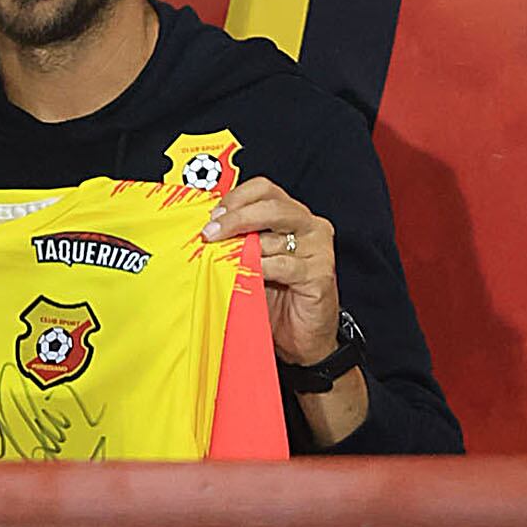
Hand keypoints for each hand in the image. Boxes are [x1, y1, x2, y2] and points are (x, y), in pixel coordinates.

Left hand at [200, 171, 341, 371]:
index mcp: (292, 215)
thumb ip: (237, 239)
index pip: (264, 189)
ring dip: (243, 249)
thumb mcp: (251, 260)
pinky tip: (246, 276)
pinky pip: (283, 264)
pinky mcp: (320, 273)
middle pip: (271, 206)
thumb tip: (206, 226)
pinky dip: (259, 268)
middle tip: (211, 233)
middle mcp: (310, 226)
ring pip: (274, 237)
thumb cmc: (276, 297)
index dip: (236, 198)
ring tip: (225, 261)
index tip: (213, 215)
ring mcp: (318, 249)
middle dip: (236, 218)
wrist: (303, 337)